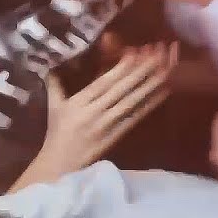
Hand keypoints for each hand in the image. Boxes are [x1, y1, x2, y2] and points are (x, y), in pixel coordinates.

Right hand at [30, 45, 177, 182]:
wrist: (59, 165)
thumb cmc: (56, 133)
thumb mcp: (54, 106)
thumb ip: (55, 84)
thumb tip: (51, 63)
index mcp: (78, 103)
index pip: (103, 82)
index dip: (120, 68)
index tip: (135, 52)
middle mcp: (94, 112)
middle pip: (121, 89)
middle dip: (141, 71)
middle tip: (158, 55)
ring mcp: (107, 125)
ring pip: (132, 102)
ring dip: (150, 85)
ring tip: (166, 70)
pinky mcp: (118, 135)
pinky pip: (137, 117)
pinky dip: (151, 104)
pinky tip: (164, 92)